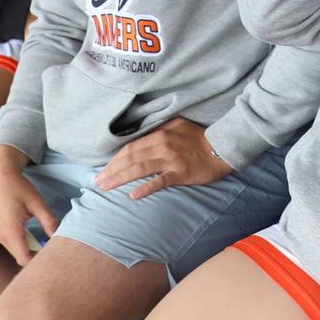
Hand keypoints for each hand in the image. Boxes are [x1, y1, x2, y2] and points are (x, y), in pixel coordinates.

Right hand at [0, 144, 58, 266]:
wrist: (0, 176)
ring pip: (16, 252)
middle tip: (52, 250)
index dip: (38, 261)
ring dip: (29, 251)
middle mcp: (1, 236)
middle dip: (36, 257)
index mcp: (11, 230)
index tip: (52, 256)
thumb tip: (59, 237)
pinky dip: (23, 245)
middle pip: (20, 258)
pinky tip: (35, 238)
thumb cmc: (19, 187)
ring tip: (45, 243)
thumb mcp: (37, 203)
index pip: (24, 259)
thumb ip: (48, 221)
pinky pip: (12, 245)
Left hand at [92, 118, 231, 200]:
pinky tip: (133, 195)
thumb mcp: (177, 124)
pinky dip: (145, 188)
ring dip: (120, 179)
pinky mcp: (180, 173)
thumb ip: (159, 128)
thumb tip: (140, 136)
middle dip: (111, 170)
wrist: (222, 147)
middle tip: (97, 182)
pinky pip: (159, 182)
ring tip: (106, 187)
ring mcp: (170, 160)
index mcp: (159, 134)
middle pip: (130, 158)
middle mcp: (161, 145)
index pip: (131, 147)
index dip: (115, 159)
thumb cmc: (199, 137)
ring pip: (139, 169)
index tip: (102, 169)